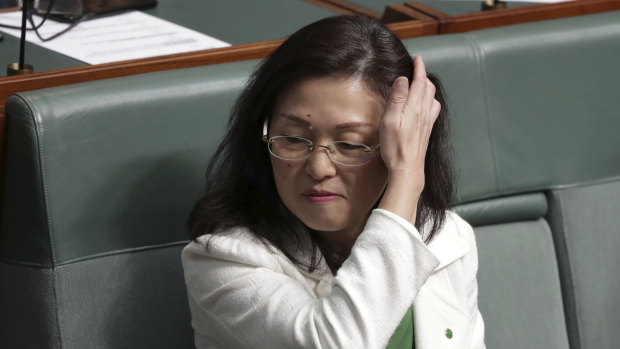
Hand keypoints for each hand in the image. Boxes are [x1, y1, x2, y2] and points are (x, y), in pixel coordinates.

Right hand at [377, 55, 440, 223]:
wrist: (408, 168)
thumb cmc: (396, 146)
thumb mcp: (390, 120)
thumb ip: (397, 98)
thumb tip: (403, 79)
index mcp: (415, 107)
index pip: (420, 81)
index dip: (419, 68)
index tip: (417, 58)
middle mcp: (425, 112)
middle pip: (428, 88)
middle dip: (423, 76)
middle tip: (416, 69)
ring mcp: (428, 122)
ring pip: (432, 98)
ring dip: (427, 87)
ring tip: (420, 84)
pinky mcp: (427, 131)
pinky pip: (433, 109)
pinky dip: (430, 100)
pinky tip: (425, 105)